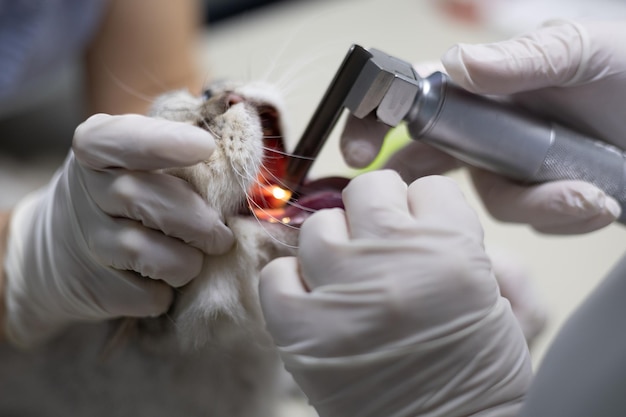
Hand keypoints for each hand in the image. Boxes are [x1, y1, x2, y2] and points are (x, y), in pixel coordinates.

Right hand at [3, 114, 233, 346]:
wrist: (62, 250)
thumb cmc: (125, 192)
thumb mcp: (136, 158)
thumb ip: (177, 145)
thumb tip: (240, 138)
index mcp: (96, 148)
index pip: (118, 138)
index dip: (162, 142)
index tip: (205, 147)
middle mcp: (83, 190)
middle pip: (140, 197)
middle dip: (195, 220)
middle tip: (222, 236)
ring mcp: (86, 241)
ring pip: (145, 252)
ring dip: (186, 261)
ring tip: (198, 256)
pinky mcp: (94, 286)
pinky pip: (146, 294)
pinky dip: (168, 291)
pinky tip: (167, 280)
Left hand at [259, 171, 531, 416]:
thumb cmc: (478, 380)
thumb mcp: (510, 313)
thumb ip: (492, 257)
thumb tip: (449, 228)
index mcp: (451, 250)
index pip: (427, 187)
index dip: (426, 210)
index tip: (424, 232)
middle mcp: (392, 260)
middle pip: (368, 189)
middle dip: (379, 212)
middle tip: (383, 245)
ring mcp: (341, 293)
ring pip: (319, 225)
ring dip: (335, 245)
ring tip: (348, 276)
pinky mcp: (301, 330)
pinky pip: (277, 275)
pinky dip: (292, 284)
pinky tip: (315, 301)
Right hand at [341, 19, 624, 233]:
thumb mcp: (581, 52)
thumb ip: (522, 60)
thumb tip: (456, 67)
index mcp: (482, 86)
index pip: (410, 98)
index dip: (373, 120)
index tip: (358, 149)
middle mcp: (483, 129)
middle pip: (424, 164)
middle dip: (413, 191)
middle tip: (416, 214)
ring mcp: (507, 168)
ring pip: (487, 203)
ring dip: (536, 204)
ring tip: (588, 195)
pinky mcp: (535, 199)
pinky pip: (529, 221)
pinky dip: (562, 215)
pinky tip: (599, 200)